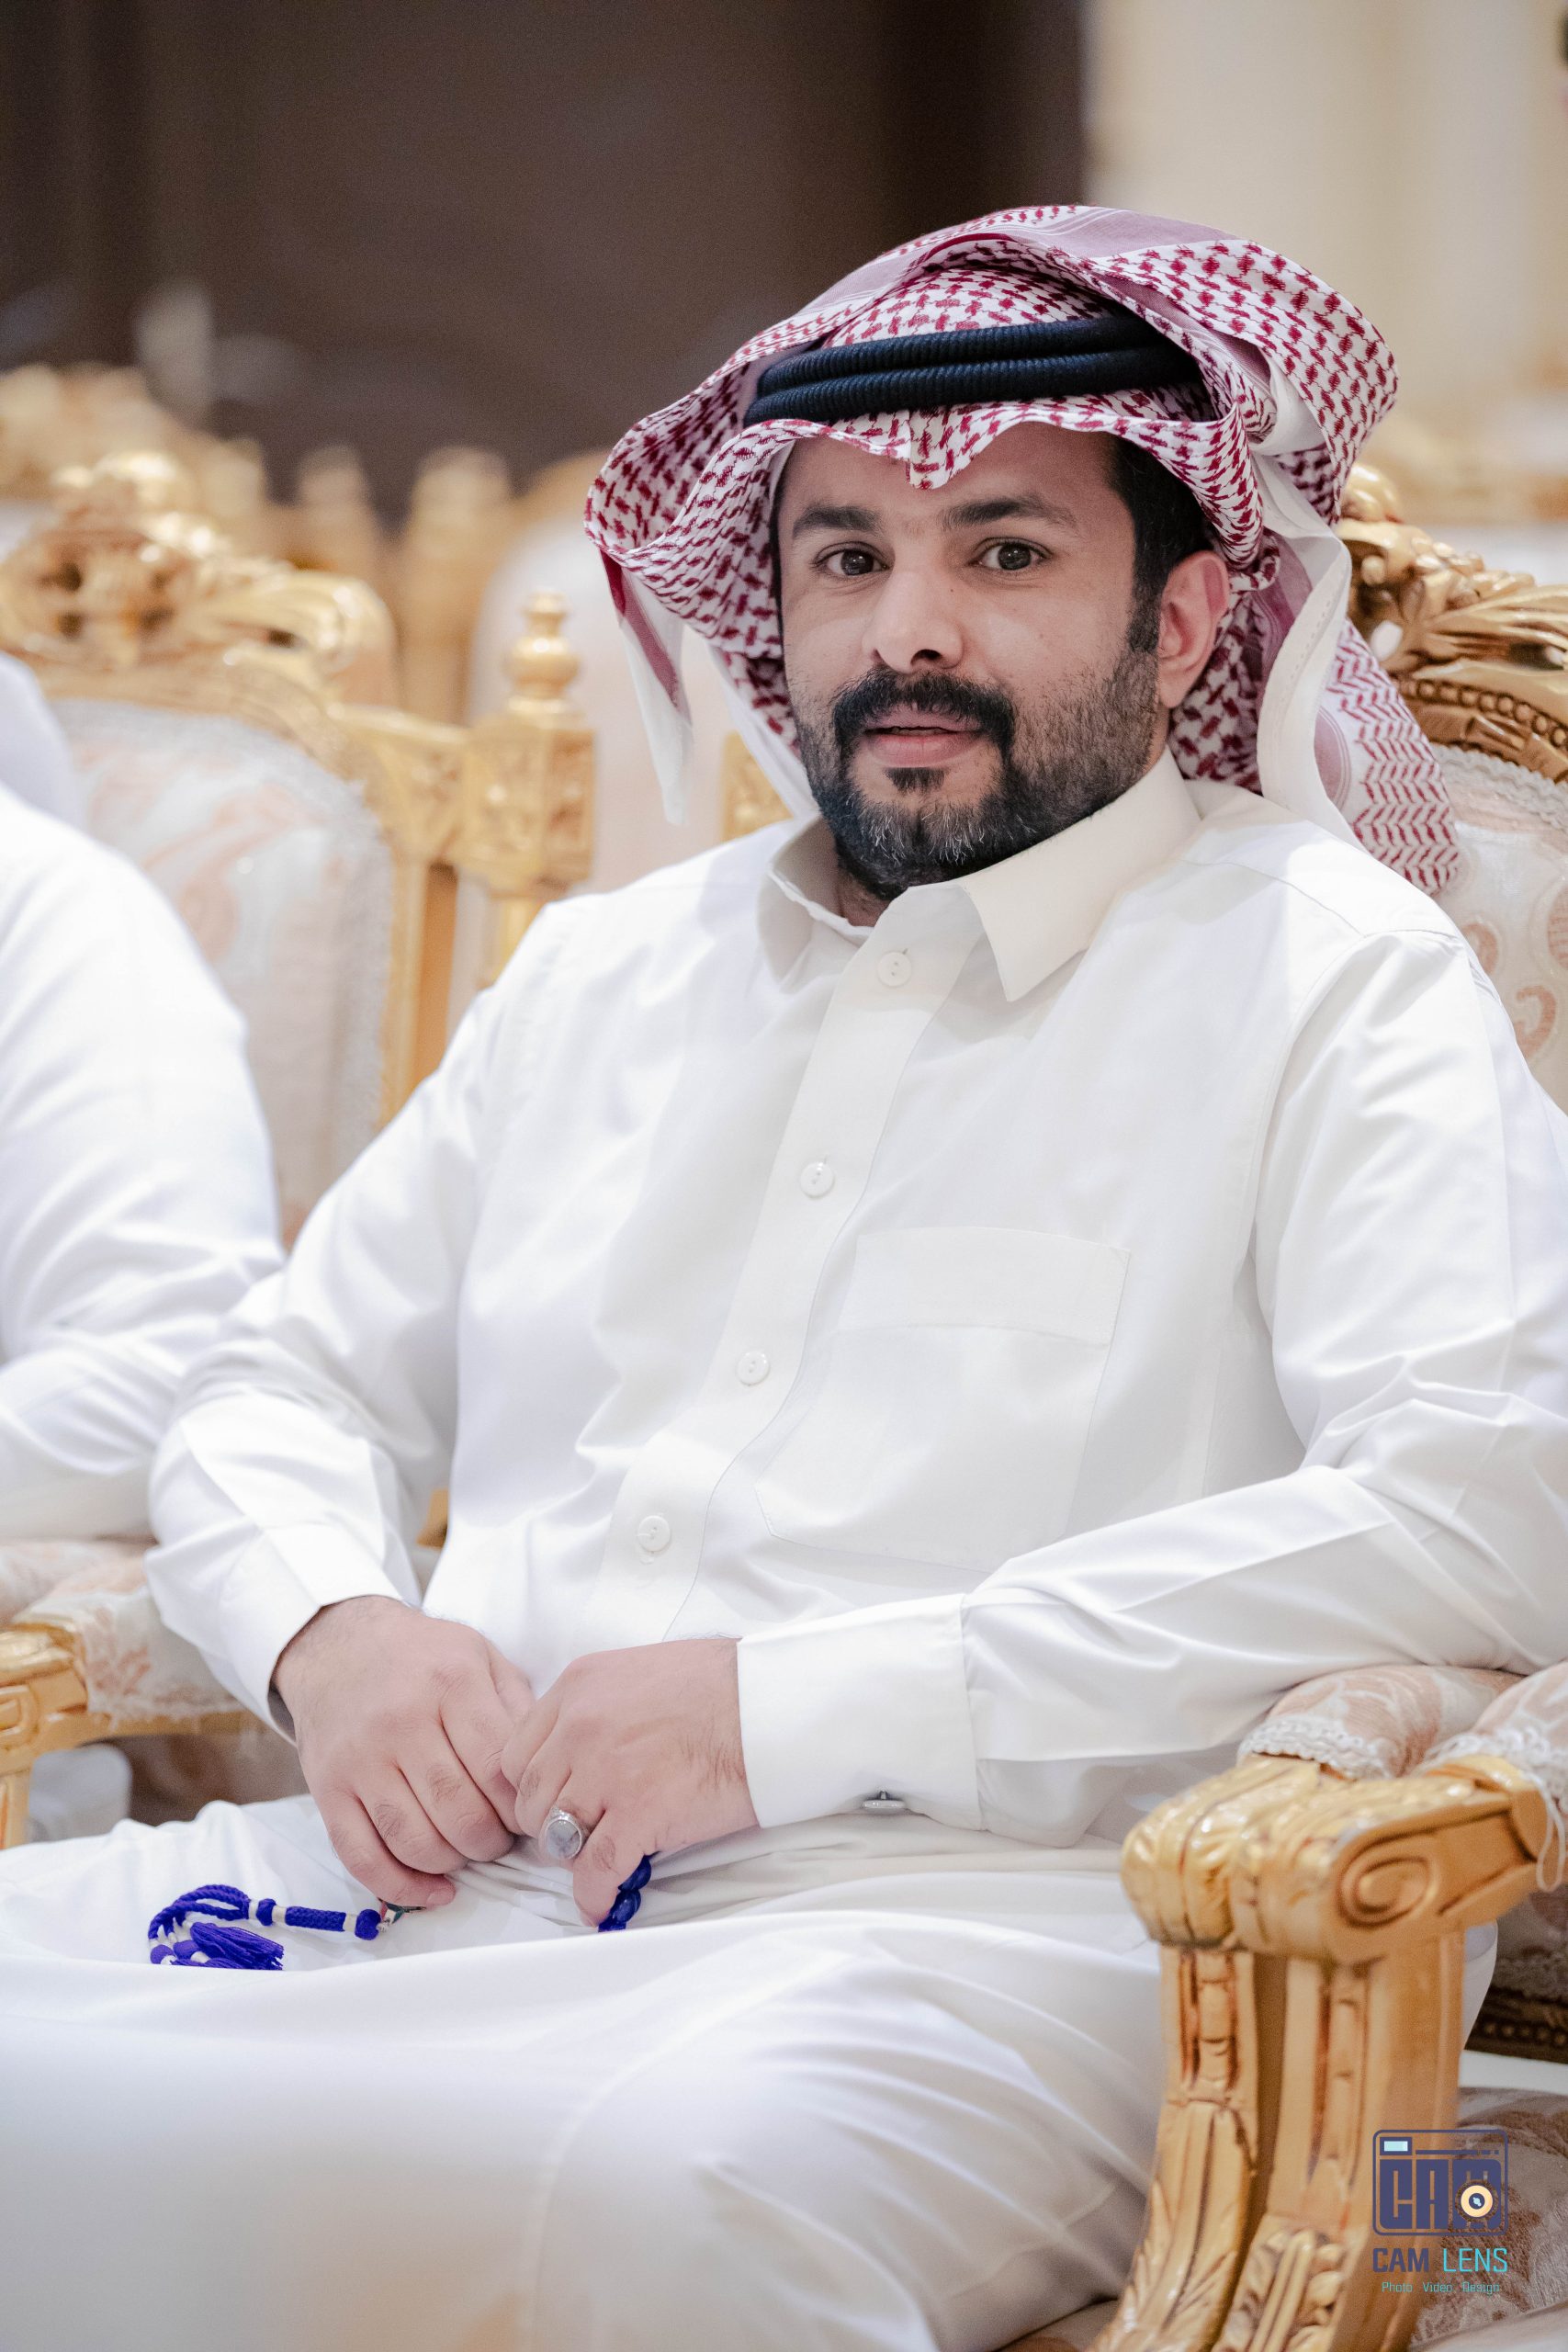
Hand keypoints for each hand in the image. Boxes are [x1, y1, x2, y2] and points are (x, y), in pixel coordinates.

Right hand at [274, 1595, 533, 1909]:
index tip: (531, 1815)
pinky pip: (362, 1857)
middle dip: (492, 1842)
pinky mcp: (327, 1789)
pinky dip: (402, 1888)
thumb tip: (546, 1771)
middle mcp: (402, 1721)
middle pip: (460, 1813)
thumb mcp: (481, 1657)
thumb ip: (517, 1708)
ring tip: (469, 1850)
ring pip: (415, 1842)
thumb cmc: (422, 1656)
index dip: (522, 1806)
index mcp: (451, 1683)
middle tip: (502, 1837)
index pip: (497, 1770)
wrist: (338, 1646)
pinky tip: (433, 1889)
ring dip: (453, 1863)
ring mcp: (360, 1759)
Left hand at [505, 1639, 756, 1924]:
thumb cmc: (723, 1684)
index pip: (518, 1753)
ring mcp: (606, 1771)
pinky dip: (595, 1893)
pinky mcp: (639, 1813)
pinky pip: (596, 1869)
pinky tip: (602, 1902)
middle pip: (531, 1797)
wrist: (770, 1704)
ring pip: (556, 1836)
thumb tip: (582, 1752)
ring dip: (574, 1855)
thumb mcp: (637, 1672)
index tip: (554, 1801)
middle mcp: (580, 1726)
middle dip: (550, 1823)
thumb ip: (598, 1708)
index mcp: (578, 1687)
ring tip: (598, 1859)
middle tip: (578, 1834)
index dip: (536, 1786)